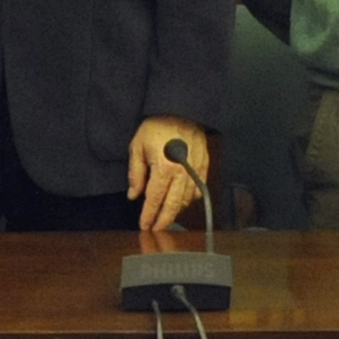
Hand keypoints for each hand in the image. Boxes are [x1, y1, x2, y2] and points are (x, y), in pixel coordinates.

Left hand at [127, 117, 207, 231]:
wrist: (180, 109)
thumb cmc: (157, 126)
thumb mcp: (137, 146)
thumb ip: (135, 173)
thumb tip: (133, 195)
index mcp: (164, 168)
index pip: (154, 199)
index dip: (148, 215)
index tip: (144, 226)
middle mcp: (182, 173)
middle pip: (173, 205)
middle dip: (164, 220)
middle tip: (157, 230)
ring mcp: (196, 170)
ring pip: (187, 200)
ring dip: (176, 211)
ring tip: (166, 217)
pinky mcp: (205, 165)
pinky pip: (199, 189)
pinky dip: (191, 199)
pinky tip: (183, 202)